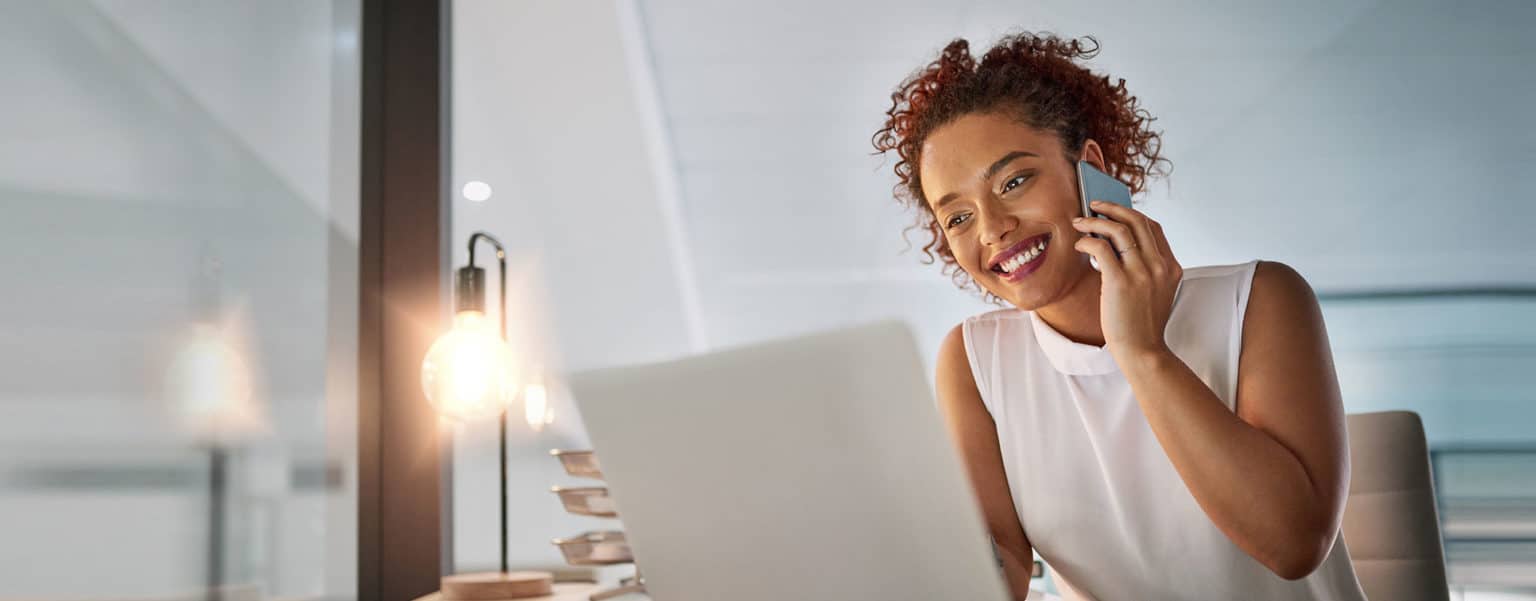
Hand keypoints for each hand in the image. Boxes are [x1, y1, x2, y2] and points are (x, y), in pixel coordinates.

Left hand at [1071, 200, 1183, 359]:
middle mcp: (1160, 265)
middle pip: (1137, 220)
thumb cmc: (1141, 324)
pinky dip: (1087, 240)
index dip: (1131, 214)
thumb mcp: (1153, 291)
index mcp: (1171, 266)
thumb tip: (1113, 244)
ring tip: (1079, 222)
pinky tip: (1079, 244)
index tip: (1114, 211)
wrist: (1142, 351)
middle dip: (1113, 207)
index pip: (1153, 227)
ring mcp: (1142, 272)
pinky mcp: (1121, 282)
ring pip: (1118, 229)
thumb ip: (1143, 268)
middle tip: (1093, 205)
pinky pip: (1101, 247)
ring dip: (1095, 220)